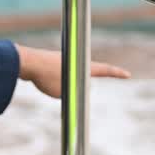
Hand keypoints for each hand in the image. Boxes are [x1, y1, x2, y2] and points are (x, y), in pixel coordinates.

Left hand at [16, 45, 130, 99]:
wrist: (27, 62)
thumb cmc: (47, 77)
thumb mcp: (65, 93)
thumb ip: (73, 95)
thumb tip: (70, 93)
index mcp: (83, 66)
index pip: (104, 70)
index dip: (116, 73)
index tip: (127, 74)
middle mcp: (75, 60)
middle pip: (84, 76)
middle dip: (76, 86)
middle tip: (67, 88)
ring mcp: (63, 59)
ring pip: (68, 78)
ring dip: (60, 85)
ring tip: (49, 84)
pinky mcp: (51, 61)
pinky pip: (55, 76)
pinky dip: (50, 82)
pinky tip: (42, 81)